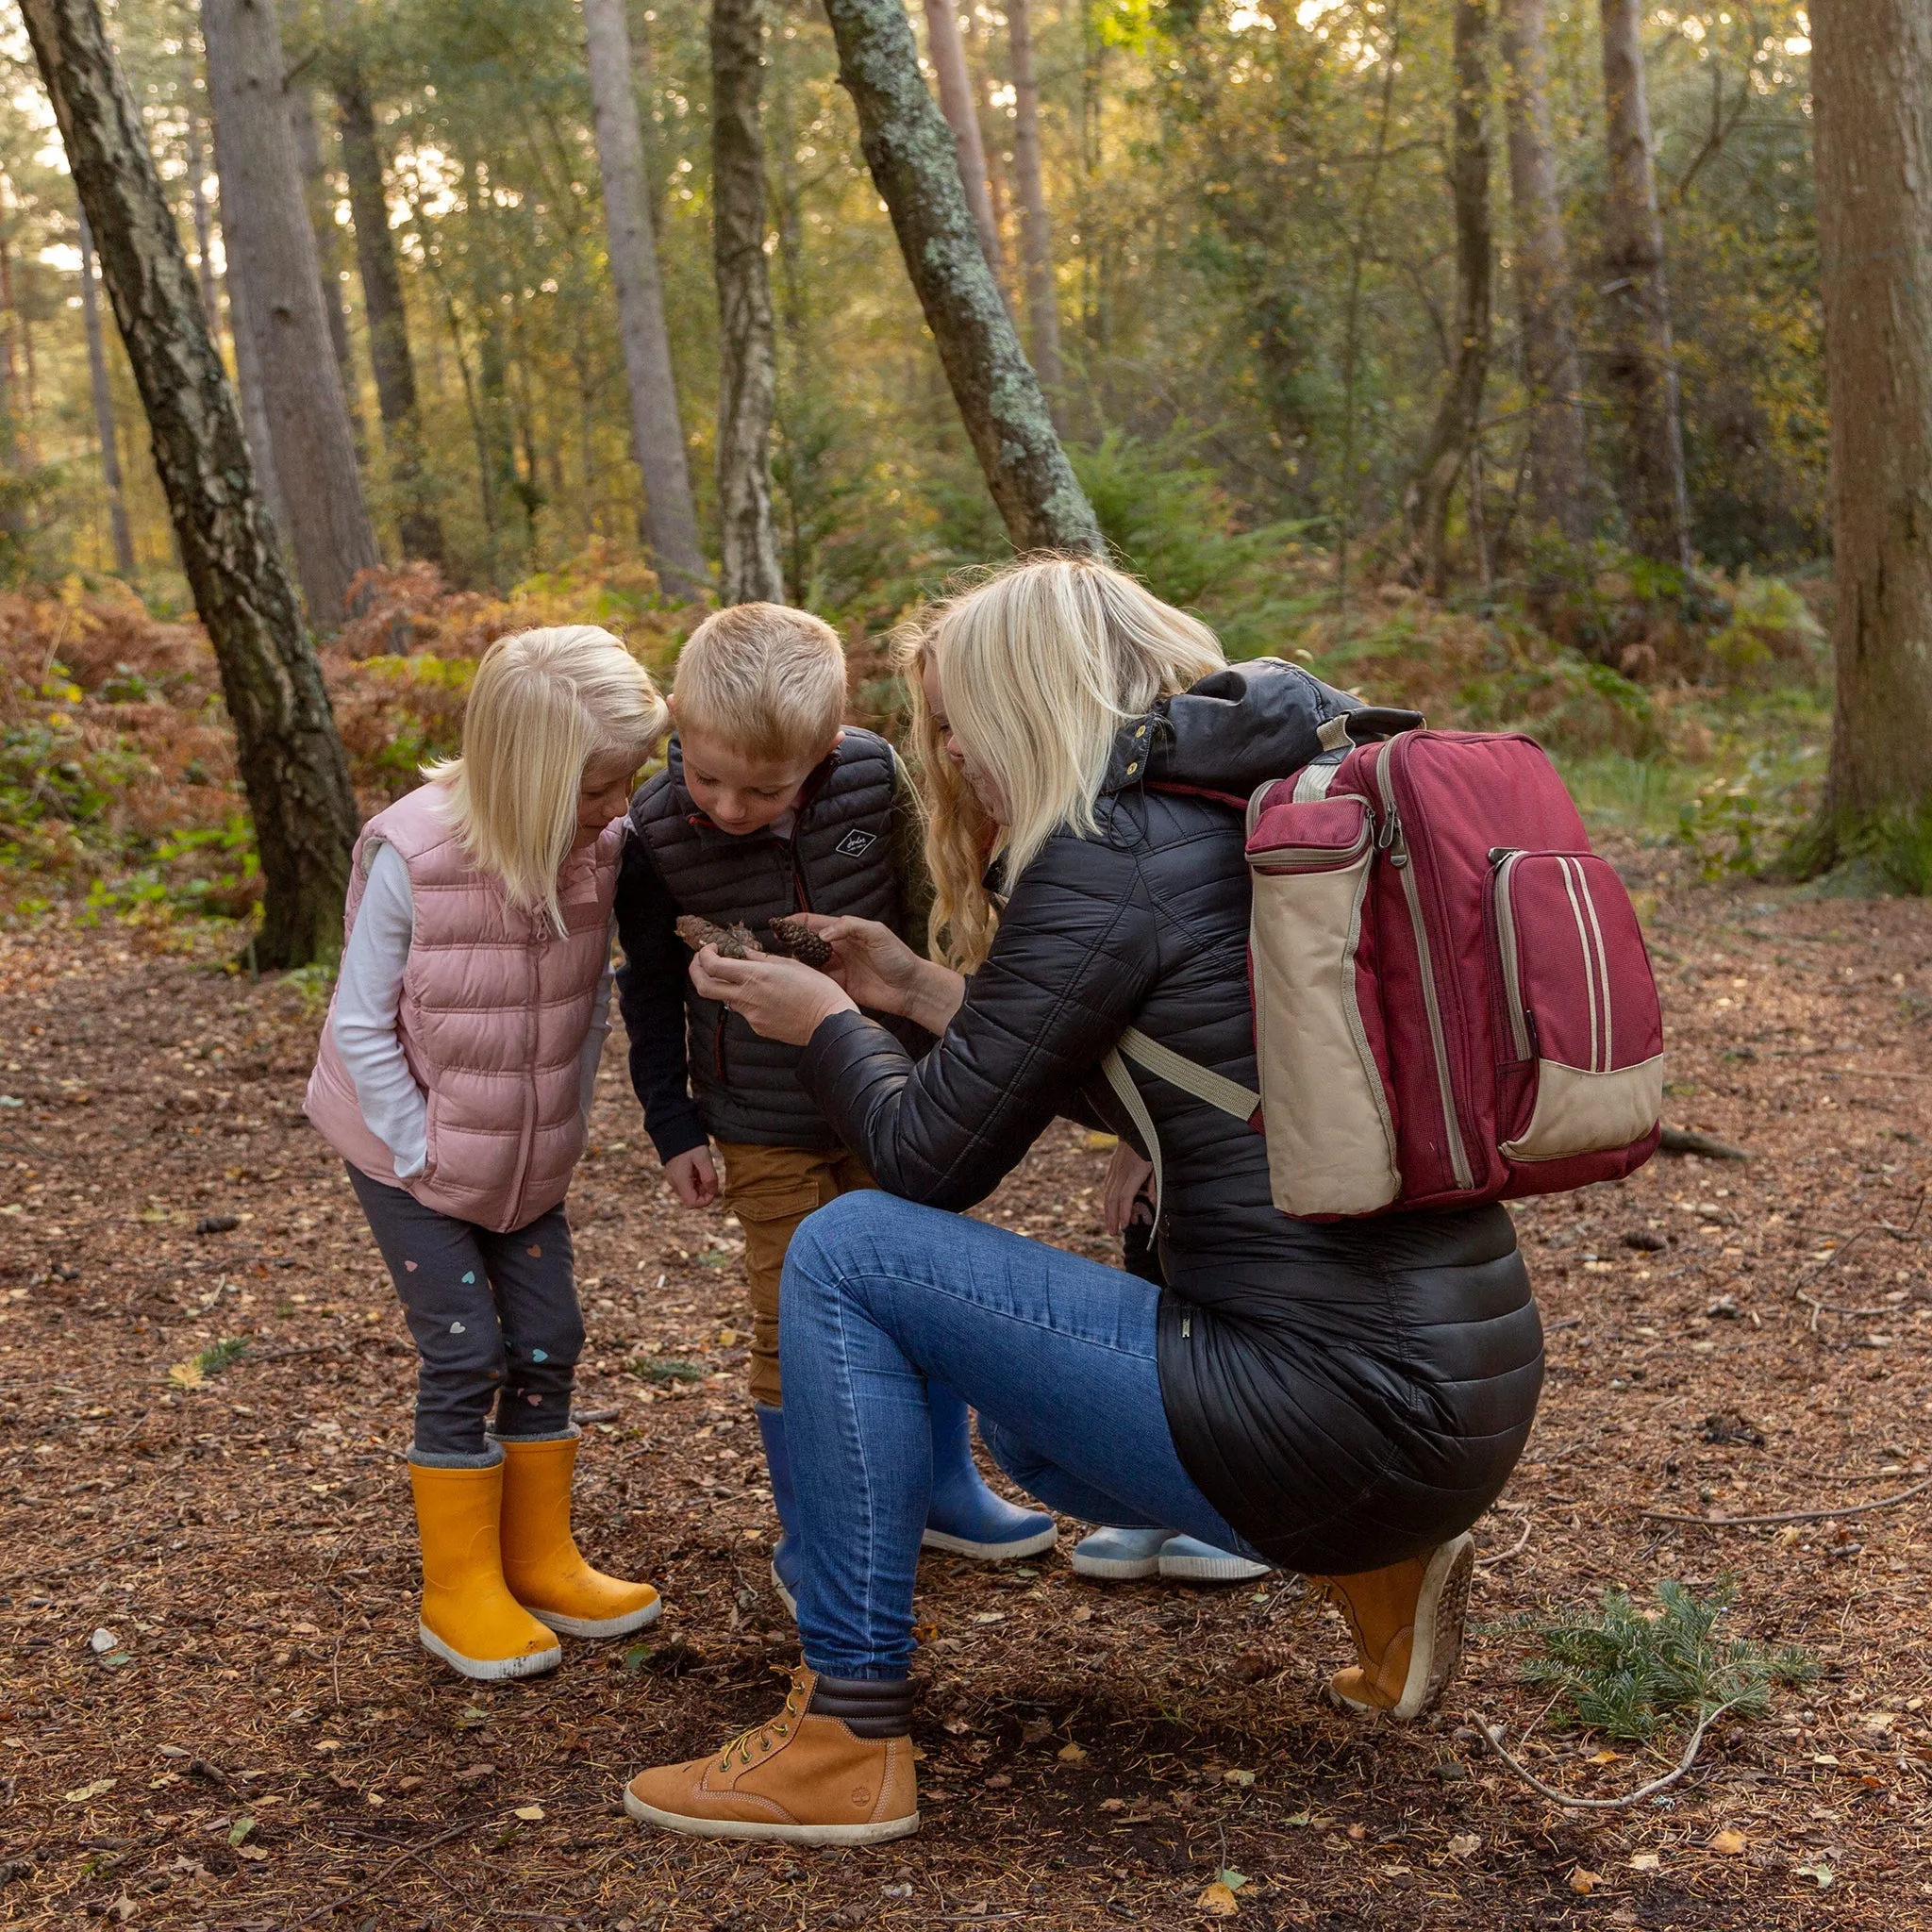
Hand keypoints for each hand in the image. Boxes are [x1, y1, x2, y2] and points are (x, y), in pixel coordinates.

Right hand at [664, 1144, 718, 1207]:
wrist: (674, 1130)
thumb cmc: (690, 1144)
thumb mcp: (703, 1159)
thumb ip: (709, 1176)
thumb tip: (713, 1191)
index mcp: (680, 1181)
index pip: (692, 1204)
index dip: (706, 1200)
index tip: (713, 1187)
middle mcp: (675, 1184)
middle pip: (692, 1198)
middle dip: (704, 1191)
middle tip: (709, 1175)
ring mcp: (674, 1180)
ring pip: (690, 1191)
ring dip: (701, 1185)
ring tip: (703, 1169)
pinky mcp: (675, 1175)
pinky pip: (687, 1184)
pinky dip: (696, 1180)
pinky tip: (698, 1168)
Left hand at [689, 944, 857, 1045]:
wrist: (830, 1021)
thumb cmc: (817, 989)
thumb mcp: (789, 964)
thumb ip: (761, 959)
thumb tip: (743, 952)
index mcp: (755, 976)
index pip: (712, 966)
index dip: (704, 955)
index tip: (711, 948)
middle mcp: (747, 997)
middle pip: (704, 987)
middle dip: (696, 972)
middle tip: (702, 962)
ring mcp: (751, 1015)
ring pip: (727, 999)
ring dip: (728, 986)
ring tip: (749, 978)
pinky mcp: (759, 1027)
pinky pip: (746, 1011)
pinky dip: (749, 1000)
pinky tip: (769, 997)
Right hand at [791, 913, 965, 1033]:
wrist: (911, 989)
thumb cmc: (898, 957)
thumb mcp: (877, 933)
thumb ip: (850, 927)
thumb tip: (822, 934)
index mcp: (846, 931)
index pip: (814, 922)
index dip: (795, 922)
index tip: (777, 925)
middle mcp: (838, 948)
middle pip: (806, 942)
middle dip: (788, 943)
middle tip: (771, 946)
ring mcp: (837, 967)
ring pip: (808, 963)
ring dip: (794, 963)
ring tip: (778, 964)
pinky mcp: (838, 986)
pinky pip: (817, 981)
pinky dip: (806, 980)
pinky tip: (795, 981)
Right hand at [1102, 1140, 1155, 1235]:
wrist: (1136, 1127)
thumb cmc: (1151, 1146)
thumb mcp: (1158, 1163)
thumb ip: (1155, 1183)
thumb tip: (1153, 1201)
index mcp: (1135, 1171)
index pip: (1126, 1195)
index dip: (1124, 1212)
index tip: (1124, 1225)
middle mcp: (1122, 1171)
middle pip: (1113, 1198)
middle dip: (1113, 1217)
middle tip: (1113, 1232)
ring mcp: (1115, 1169)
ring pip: (1107, 1193)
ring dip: (1107, 1212)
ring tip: (1109, 1226)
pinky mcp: (1112, 1167)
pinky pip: (1107, 1186)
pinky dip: (1106, 1200)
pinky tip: (1107, 1209)